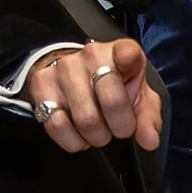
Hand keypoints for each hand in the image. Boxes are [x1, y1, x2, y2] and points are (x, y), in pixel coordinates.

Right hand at [24, 39, 161, 152]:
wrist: (72, 73)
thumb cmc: (113, 86)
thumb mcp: (138, 98)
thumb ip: (147, 118)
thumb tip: (150, 140)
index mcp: (120, 52)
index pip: (127, 52)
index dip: (129, 61)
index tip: (129, 68)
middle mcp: (91, 55)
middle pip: (111, 99)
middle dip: (121, 126)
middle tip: (119, 129)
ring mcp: (64, 69)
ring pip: (85, 118)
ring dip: (97, 136)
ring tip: (99, 132)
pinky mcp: (41, 85)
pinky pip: (57, 125)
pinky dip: (73, 140)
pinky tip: (79, 136)